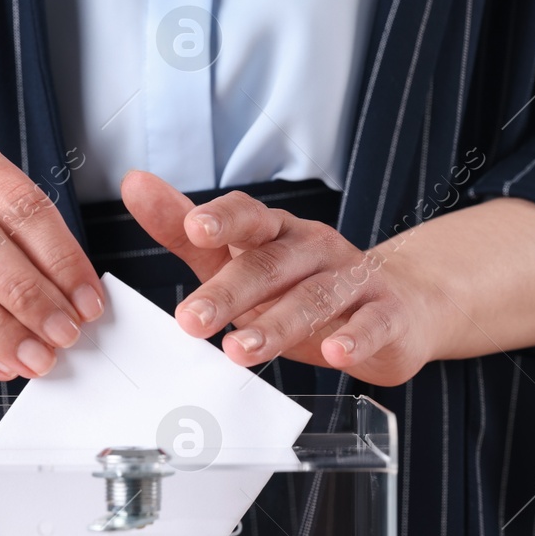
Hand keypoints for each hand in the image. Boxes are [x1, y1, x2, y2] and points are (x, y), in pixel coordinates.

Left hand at [121, 171, 438, 386]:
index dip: (223, 220)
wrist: (400, 303)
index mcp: (277, 232)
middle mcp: (314, 248)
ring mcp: (352, 279)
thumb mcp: (241, 257)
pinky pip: (371, 322)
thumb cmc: (305, 282)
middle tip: (190, 320)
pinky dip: (353, 336)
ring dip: (276, 324)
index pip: (248, 217)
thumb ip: (186, 230)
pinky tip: (334, 352)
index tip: (194, 229)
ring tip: (239, 351)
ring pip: (314, 296)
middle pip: (270, 264)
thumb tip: (135, 184)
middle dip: (229, 292)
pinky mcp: (386, 313)